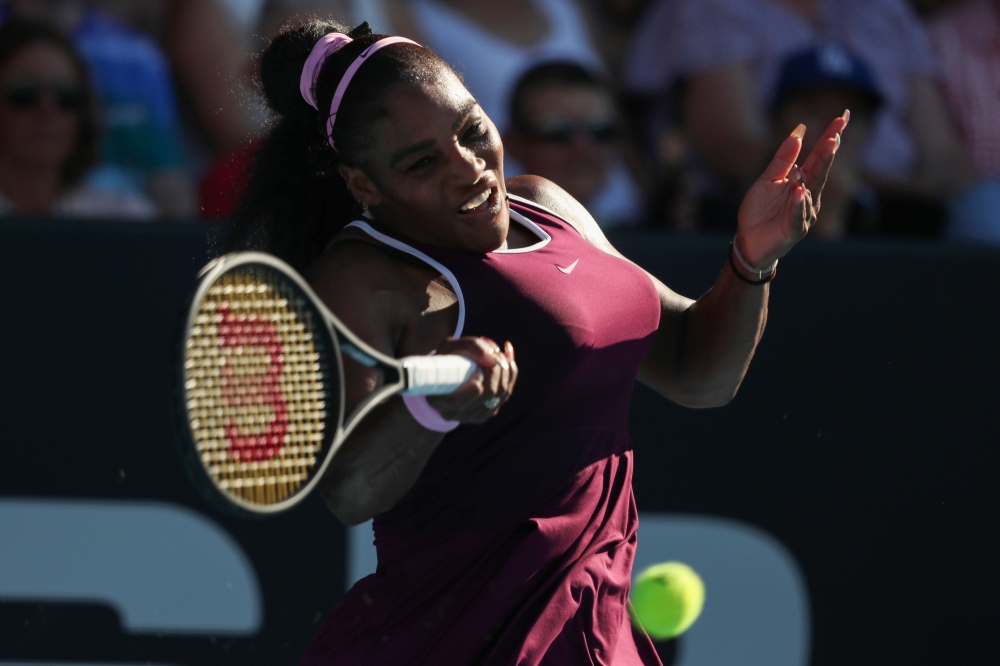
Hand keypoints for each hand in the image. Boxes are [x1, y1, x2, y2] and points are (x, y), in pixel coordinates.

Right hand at [427, 336, 517, 423]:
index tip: (477, 364)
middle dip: (497, 367)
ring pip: (503, 393)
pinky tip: (507, 357)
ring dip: (504, 368)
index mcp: (440, 400)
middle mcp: (457, 414)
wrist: (443, 375)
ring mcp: (474, 416)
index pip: (473, 392)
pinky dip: (510, 372)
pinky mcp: (487, 413)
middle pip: (491, 392)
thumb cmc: (445, 358)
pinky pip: (507, 393)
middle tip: (493, 350)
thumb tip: (495, 358)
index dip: (482, 376)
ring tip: (497, 352)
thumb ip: (472, 347)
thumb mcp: (450, 346)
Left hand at [736, 111, 850, 266]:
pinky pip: (797, 215)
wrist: (748, 240)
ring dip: (815, 172)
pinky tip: (800, 191)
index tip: (842, 116)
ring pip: (811, 191)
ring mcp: (804, 213)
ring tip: (823, 149)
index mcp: (801, 181)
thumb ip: (783, 159)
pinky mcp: (794, 230)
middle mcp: (808, 195)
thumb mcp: (767, 180)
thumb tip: (799, 132)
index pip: (818, 156)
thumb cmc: (759, 211)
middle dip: (829, 152)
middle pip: (821, 170)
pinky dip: (798, 204)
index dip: (830, 137)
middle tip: (837, 133)